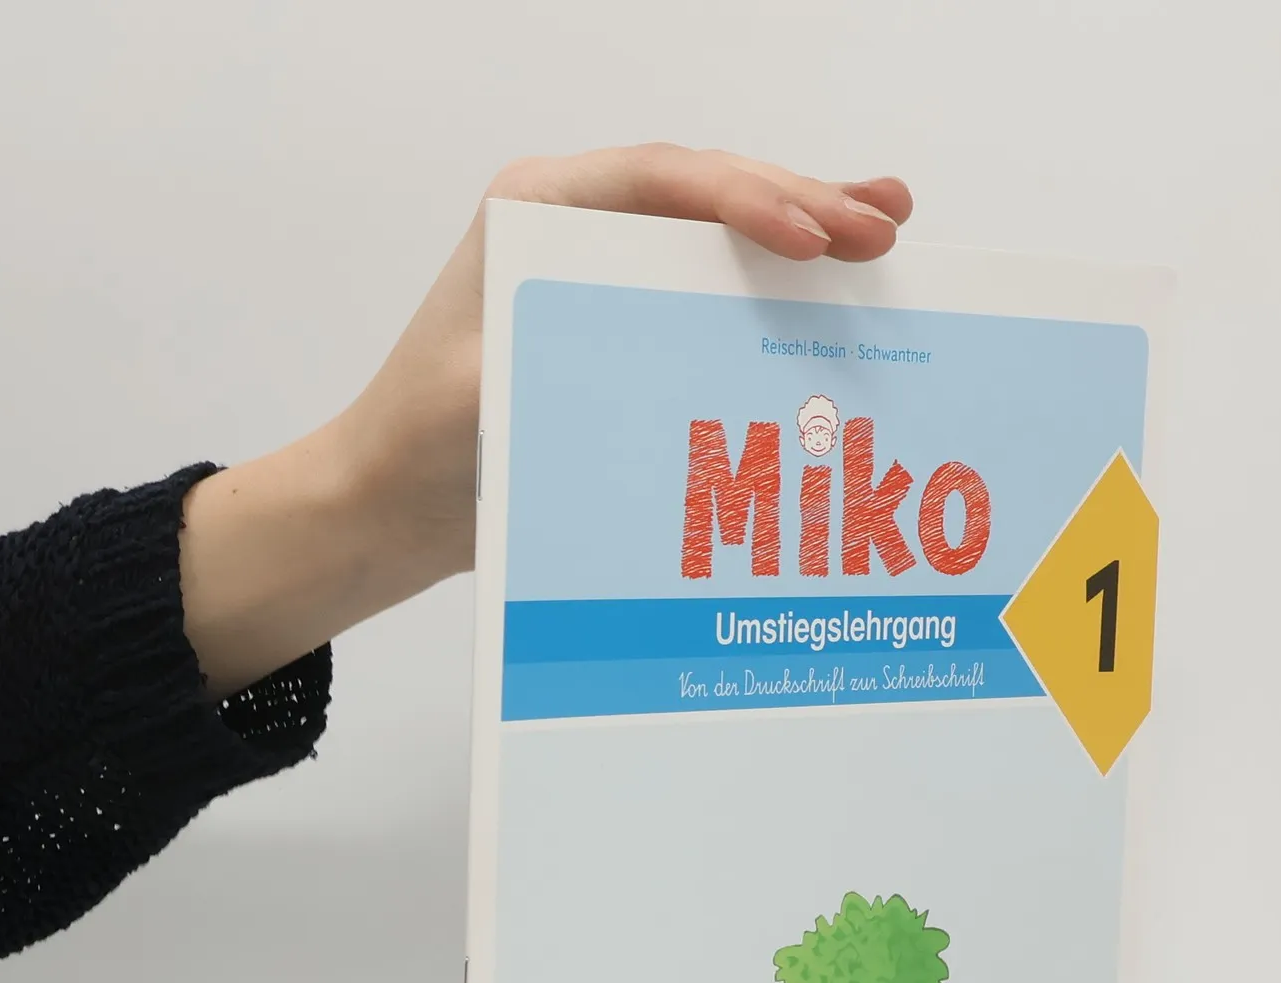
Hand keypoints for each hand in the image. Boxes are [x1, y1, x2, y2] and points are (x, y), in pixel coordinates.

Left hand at [180, 146, 912, 695]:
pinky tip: (835, 286)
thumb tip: (653, 356)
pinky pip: (713, 291)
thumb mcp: (481, 394)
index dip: (746, 200)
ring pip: (722, 236)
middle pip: (708, 197)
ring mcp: (609, 273)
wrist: (390, 503)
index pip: (661, 182)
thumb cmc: (421, 445)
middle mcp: (579, 227)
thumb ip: (557, 354)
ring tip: (890, 227)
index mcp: (537, 213)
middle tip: (886, 227)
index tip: (811, 236)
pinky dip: (777, 288)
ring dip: (806, 229)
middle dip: (801, 205)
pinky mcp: (629, 324)